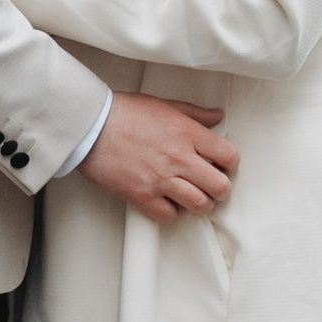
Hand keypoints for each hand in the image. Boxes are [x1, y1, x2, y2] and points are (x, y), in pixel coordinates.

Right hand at [79, 93, 235, 222]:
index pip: (228, 156)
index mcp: (187, 133)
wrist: (91, 126)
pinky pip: (169, 216)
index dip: (230, 164)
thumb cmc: (124, 113)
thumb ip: (195, 113)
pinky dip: (172, 213)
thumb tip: (217, 116)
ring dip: (201, 204)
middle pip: (220, 186)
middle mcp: (179, 158)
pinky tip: (168, 202)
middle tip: (213, 186)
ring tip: (195, 198)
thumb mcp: (165, 105)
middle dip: (221, 189)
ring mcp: (161, 179)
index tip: (224, 166)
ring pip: (200, 205)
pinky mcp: (142, 196)